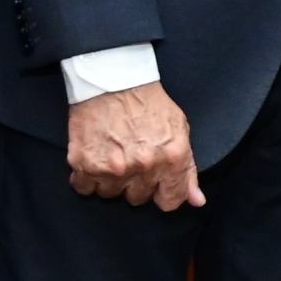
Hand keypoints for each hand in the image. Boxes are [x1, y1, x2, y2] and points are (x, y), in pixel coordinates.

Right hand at [68, 81, 204, 208]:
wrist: (112, 78)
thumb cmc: (148, 101)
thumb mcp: (179, 129)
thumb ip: (188, 168)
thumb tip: (196, 201)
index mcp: (172, 158)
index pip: (170, 201)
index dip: (162, 194)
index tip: (156, 185)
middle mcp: (144, 166)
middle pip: (138, 198)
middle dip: (135, 182)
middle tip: (131, 158)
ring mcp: (113, 167)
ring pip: (110, 194)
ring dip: (110, 179)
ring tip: (112, 154)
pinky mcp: (85, 163)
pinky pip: (84, 187)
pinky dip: (86, 177)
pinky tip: (94, 157)